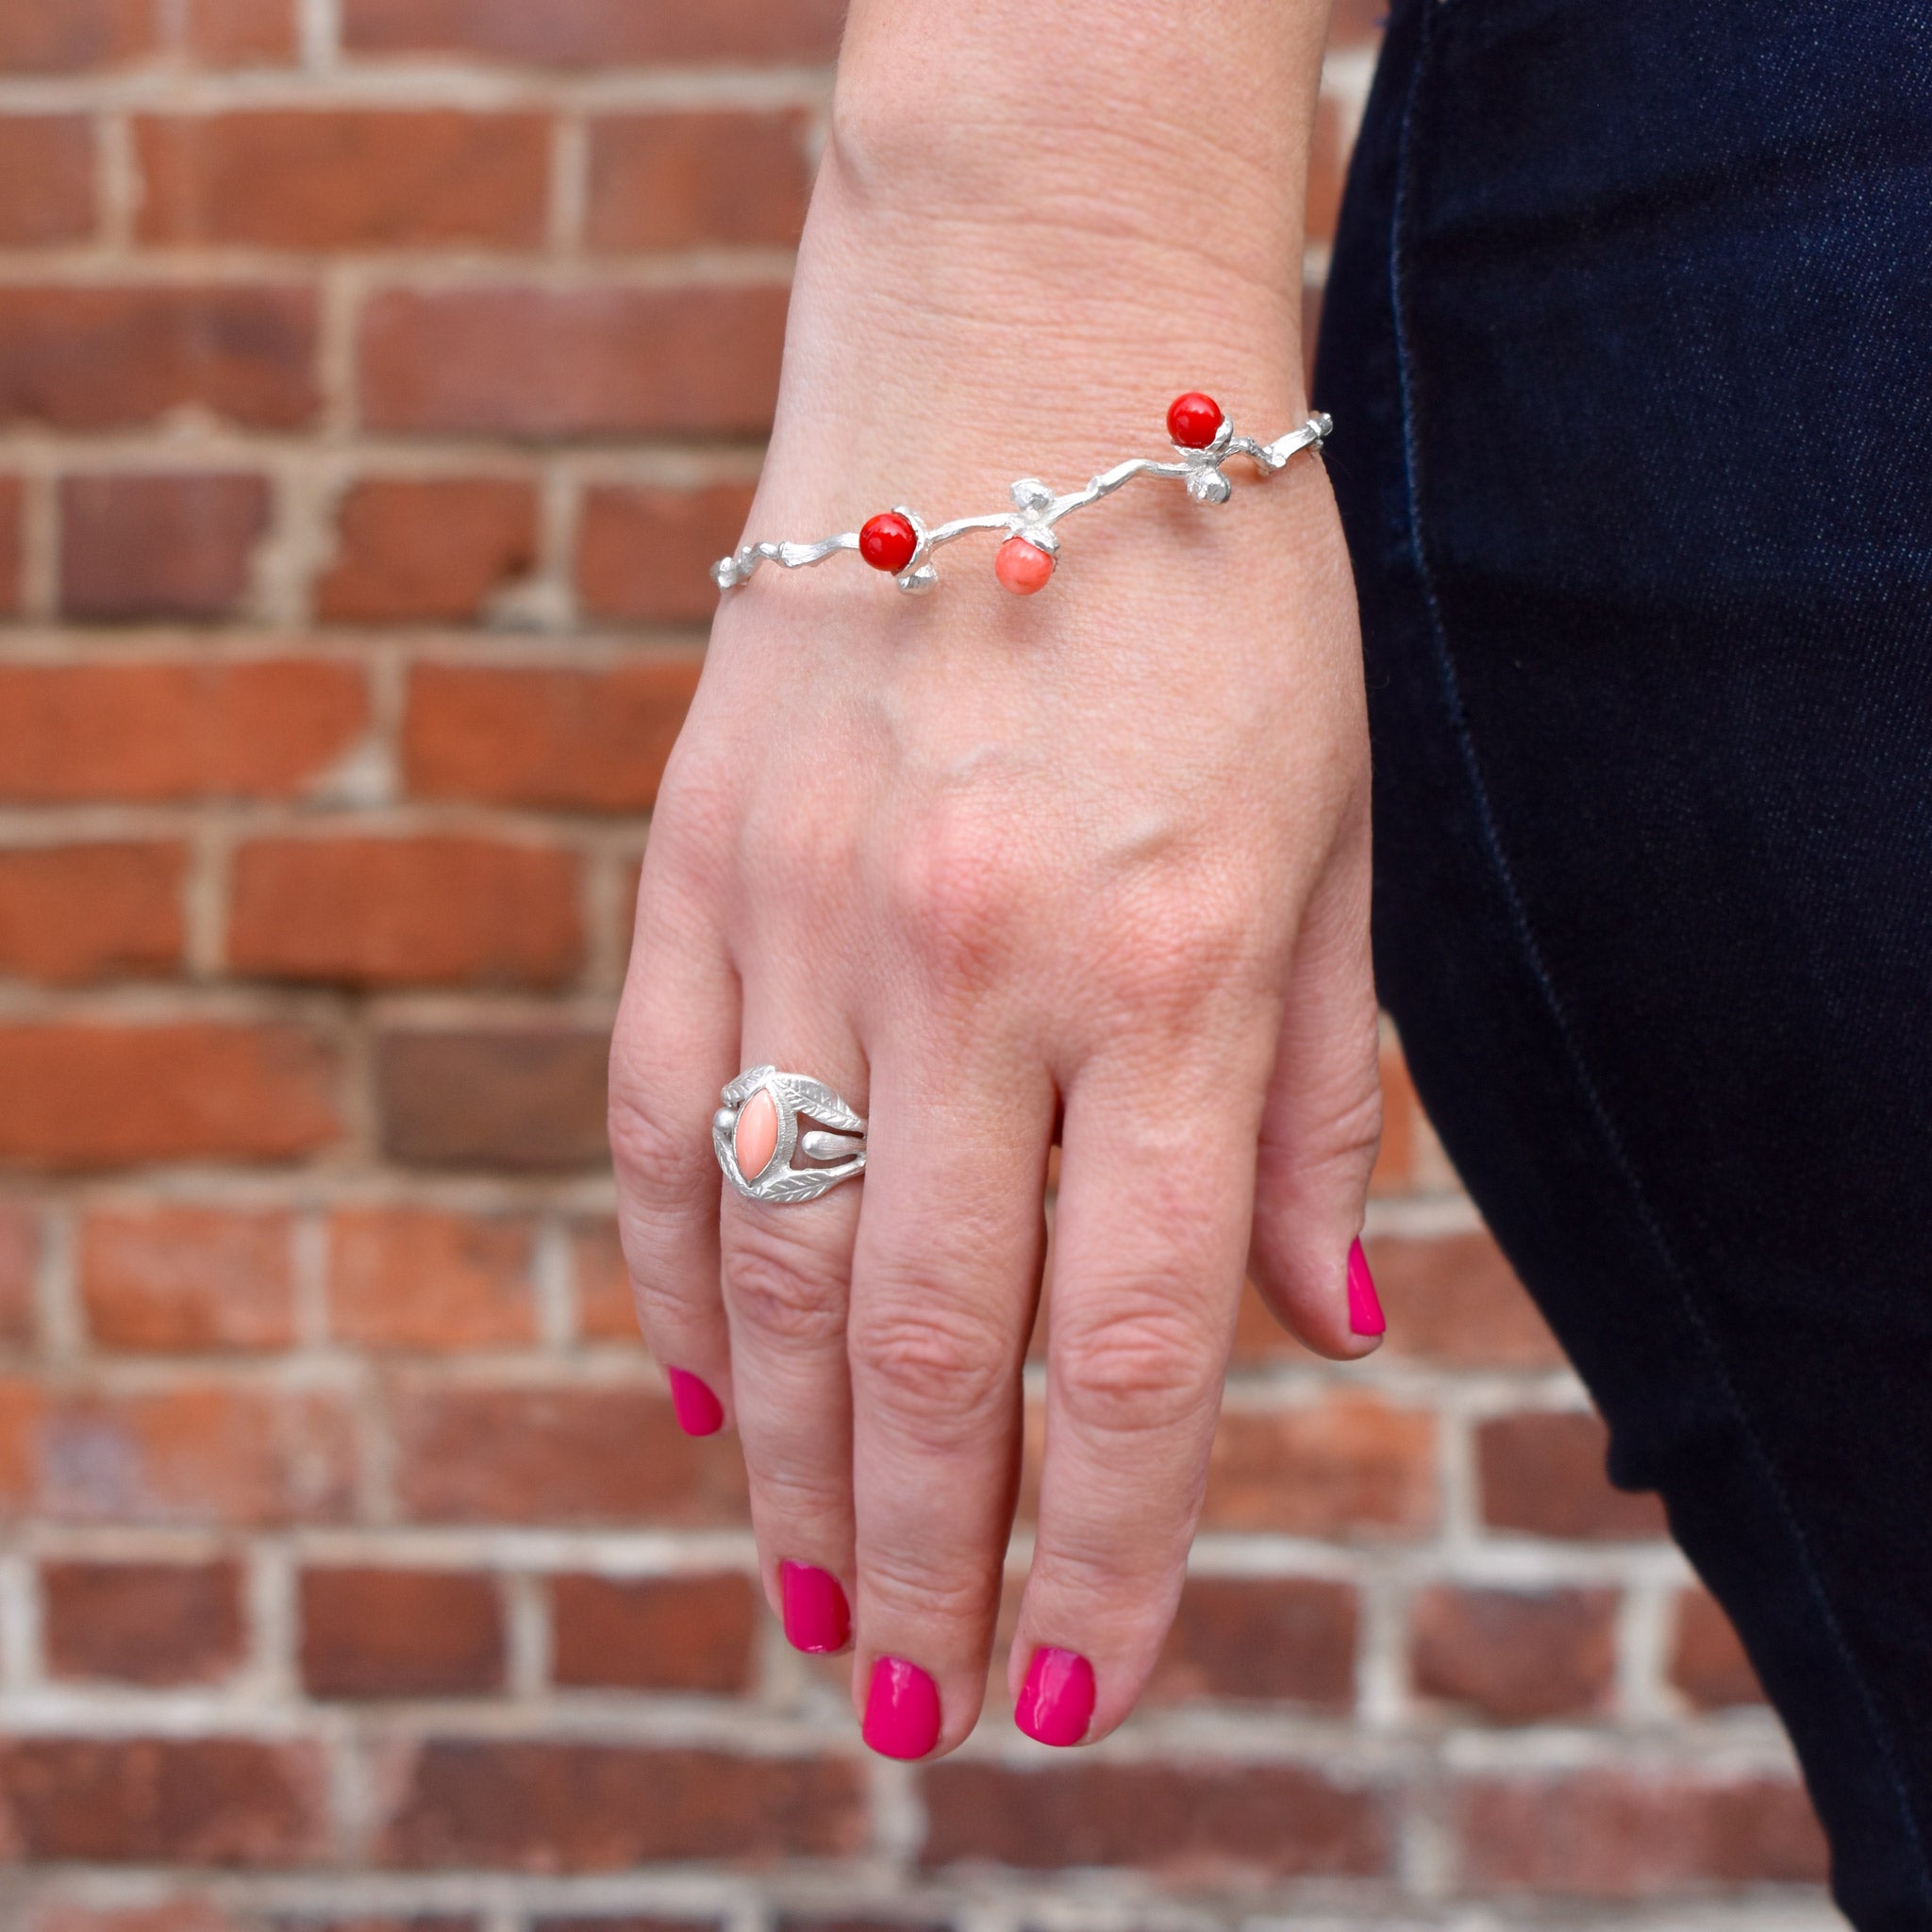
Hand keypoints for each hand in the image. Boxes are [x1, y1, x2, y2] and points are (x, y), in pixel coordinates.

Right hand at [610, 380, 1377, 1764]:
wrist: (1026, 345)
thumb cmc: (1223, 602)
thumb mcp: (1329, 843)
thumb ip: (1311, 1102)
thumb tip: (1316, 1332)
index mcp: (1169, 965)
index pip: (1137, 1343)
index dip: (1113, 1552)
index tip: (1078, 1691)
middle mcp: (973, 955)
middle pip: (931, 1346)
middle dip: (924, 1561)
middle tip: (911, 1708)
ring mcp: (808, 904)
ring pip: (776, 1268)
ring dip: (790, 1465)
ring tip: (809, 1596)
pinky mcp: (693, 859)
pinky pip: (666, 1121)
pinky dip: (682, 1280)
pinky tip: (705, 1395)